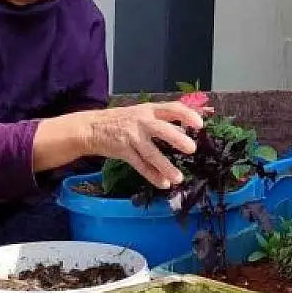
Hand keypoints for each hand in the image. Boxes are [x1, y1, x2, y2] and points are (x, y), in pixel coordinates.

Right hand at [82, 101, 204, 188]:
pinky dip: (152, 176)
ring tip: (178, 178)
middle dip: (177, 139)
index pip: (171, 108)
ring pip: (151, 153)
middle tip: (192, 149)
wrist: (91, 127)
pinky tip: (163, 184)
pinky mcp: (123, 151)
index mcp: (149, 110)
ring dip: (166, 166)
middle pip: (161, 130)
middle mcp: (141, 121)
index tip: (200, 124)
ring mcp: (132, 137)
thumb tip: (185, 131)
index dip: (186, 115)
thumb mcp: (142, 115)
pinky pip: (140, 165)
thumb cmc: (122, 120)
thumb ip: (163, 122)